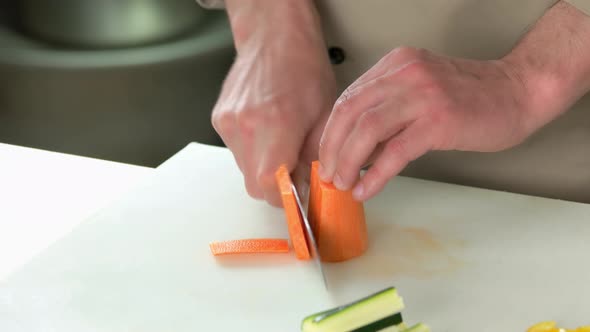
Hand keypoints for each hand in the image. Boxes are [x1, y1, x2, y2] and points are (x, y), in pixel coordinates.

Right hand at [211, 1, 335, 205]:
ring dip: (264, 168)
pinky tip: (267, 131)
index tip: (298, 196)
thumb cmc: (304, 69)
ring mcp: (229, 123)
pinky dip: (253, 151)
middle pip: (254, 185)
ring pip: (244, 170)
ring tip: (281, 144)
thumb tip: (311, 188)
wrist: (274, 38)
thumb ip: (316, 157)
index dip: (285, 198)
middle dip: (276, 187)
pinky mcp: (220, 120)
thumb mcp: (325, 115)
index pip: (269, 186)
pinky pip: (236, 152)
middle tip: (294, 171)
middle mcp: (246, 127)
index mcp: (276, 125)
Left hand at [318, 47, 535, 201]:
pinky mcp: (439, 120)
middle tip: (328, 174)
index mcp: (396, 64)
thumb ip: (388, 112)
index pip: (348, 98)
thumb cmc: (471, 97)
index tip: (326, 156)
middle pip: (349, 112)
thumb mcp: (420, 92)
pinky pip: (395, 151)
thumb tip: (355, 150)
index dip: (331, 131)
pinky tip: (367, 189)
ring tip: (342, 183)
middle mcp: (405, 73)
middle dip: (332, 148)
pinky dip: (375, 174)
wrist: (517, 93)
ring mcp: (422, 95)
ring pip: (366, 130)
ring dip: (348, 161)